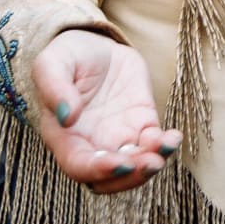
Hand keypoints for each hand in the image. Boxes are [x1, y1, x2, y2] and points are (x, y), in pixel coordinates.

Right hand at [32, 30, 181, 194]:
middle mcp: (90, 144)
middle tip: (149, 162)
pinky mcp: (141, 123)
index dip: (98, 170)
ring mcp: (117, 136)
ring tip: (164, 147)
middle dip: (131, 177)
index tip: (120, 164)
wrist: (95, 45)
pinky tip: (172, 136)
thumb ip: (53, 87)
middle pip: (108, 178)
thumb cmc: (66, 56)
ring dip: (150, 165)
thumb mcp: (52, 63)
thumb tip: (66, 116)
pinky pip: (154, 144)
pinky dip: (165, 146)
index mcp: (64, 136)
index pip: (78, 166)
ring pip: (134, 167)